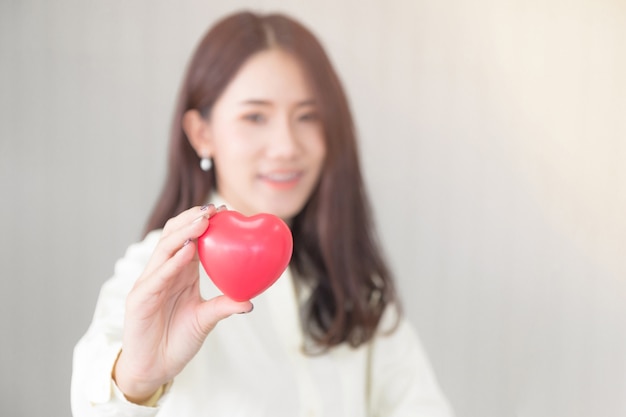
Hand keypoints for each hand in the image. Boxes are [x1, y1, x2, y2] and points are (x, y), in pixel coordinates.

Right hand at [113, 204, 252, 403]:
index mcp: (179, 273)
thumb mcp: (206, 320)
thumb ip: (224, 306)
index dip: (203, 223)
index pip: (189, 239)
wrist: (155, 368)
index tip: (225, 210)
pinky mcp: (139, 299)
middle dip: (192, 220)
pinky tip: (187, 252)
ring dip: (183, 234)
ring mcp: (149, 284)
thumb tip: (251, 301)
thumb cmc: (177, 340)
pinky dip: (172, 263)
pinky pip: (157, 277)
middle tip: (214, 209)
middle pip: (174, 237)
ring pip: (164, 250)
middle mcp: (163, 273)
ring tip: (202, 222)